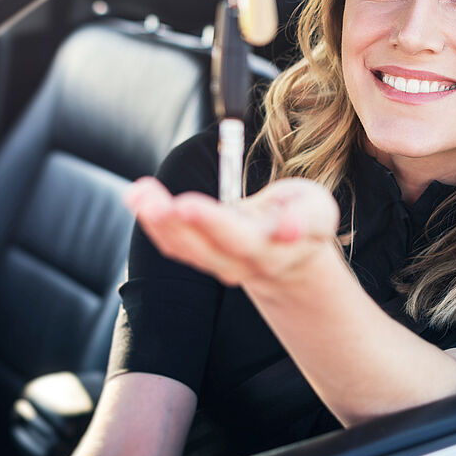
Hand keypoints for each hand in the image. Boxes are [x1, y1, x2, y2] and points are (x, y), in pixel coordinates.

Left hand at [125, 176, 341, 288]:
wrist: (288, 260)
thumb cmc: (303, 220)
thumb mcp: (317, 211)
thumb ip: (306, 217)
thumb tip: (289, 227)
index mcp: (275, 247)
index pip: (250, 240)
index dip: (221, 226)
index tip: (201, 209)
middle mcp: (245, 262)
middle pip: (213, 247)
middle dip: (189, 224)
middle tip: (168, 203)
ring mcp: (219, 264)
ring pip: (186, 248)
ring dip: (159, 221)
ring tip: (140, 192)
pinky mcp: (200, 257)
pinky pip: (172, 244)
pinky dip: (153, 220)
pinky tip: (138, 194)